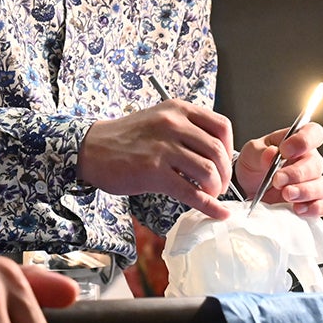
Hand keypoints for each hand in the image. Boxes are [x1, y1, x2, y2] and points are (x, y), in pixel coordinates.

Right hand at [77, 100, 233, 218]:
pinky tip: (217, 213)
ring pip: (208, 171)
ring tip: (209, 196)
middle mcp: (173, 124)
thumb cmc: (127, 138)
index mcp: (178, 109)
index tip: (224, 164)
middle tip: (219, 186)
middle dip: (224, 174)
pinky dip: (209, 206)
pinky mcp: (154, 172)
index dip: (229, 149)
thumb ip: (186, 130)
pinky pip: (191, 192)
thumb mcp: (159, 120)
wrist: (92, 148)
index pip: (222, 126)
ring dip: (216, 190)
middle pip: (218, 151)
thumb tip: (216, 155)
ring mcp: (163, 147)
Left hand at [234, 119, 322, 217]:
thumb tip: (271, 154)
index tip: (285, 151)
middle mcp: (309, 161)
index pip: (313, 133)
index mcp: (297, 143)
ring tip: (286, 194)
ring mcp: (313, 182)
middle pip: (316, 164)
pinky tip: (297, 208)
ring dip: (304, 191)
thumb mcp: (251, 153)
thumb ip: (260, 152)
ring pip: (322, 186)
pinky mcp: (311, 202)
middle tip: (277, 179)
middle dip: (297, 173)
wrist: (247, 188)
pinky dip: (312, 208)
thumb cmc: (254, 164)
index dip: (303, 141)